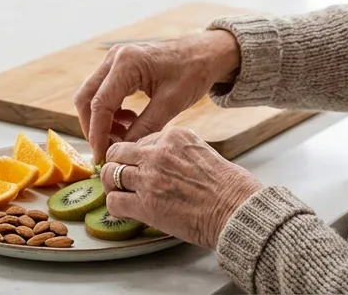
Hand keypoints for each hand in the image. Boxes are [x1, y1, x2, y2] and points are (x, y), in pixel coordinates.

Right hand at [74, 30, 239, 161]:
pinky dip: (110, 111)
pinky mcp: (118, 65)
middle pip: (86, 98)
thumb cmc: (193, 73)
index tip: (101, 157)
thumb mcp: (171, 104)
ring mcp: (114, 59)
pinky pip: (103, 92)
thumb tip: (123, 151)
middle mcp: (115, 57)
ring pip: (91, 96)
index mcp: (127, 63)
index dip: (98, 134)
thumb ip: (145, 128)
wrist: (205, 54)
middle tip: (106, 151)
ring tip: (123, 137)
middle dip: (93, 128)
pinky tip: (129, 122)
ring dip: (101, 120)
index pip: (100, 105)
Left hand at [100, 128, 261, 248]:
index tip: (138, 166)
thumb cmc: (230, 187)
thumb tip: (168, 164)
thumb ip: (180, 153)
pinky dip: (115, 208)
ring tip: (118, 194)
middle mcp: (157, 152)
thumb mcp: (204, 153)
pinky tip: (125, 211)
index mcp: (174, 136)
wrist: (237, 210)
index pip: (140, 140)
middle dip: (116, 164)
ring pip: (109, 174)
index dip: (136, 156)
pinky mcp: (145, 204)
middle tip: (120, 177)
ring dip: (111, 185)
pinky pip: (114, 202)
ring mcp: (149, 178)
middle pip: (118, 151)